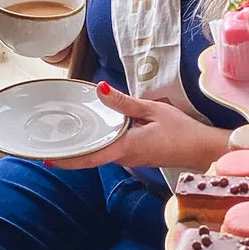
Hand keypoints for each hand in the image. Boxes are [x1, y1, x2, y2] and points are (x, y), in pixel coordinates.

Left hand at [48, 82, 228, 170]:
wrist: (203, 150)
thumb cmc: (182, 130)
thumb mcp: (152, 110)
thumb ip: (123, 103)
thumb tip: (98, 89)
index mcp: (126, 147)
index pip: (90, 157)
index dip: (67, 158)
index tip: (47, 157)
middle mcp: (124, 158)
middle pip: (89, 158)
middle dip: (68, 154)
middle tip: (46, 143)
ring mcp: (129, 159)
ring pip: (99, 156)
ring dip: (81, 149)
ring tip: (61, 137)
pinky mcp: (134, 156)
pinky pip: (109, 152)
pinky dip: (96, 145)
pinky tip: (89, 134)